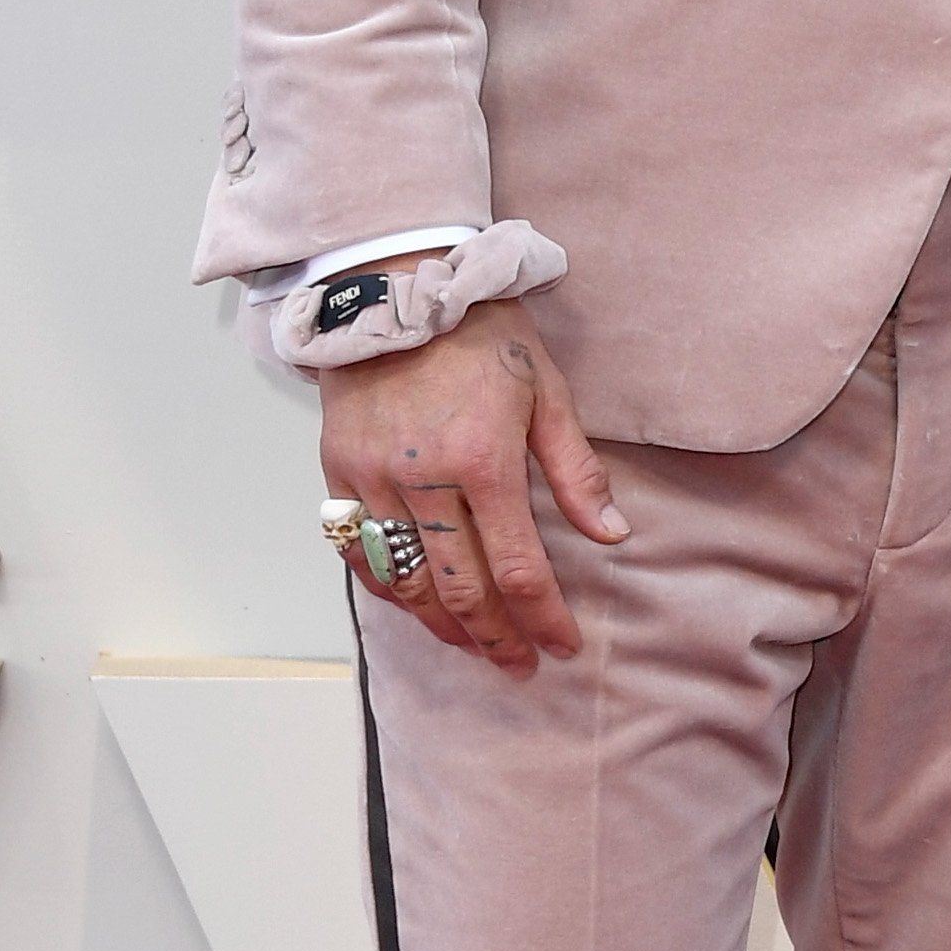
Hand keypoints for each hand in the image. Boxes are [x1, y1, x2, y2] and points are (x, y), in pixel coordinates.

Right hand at [318, 299, 627, 676]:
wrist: (398, 287)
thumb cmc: (482, 333)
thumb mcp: (546, 389)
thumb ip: (575, 470)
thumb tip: (611, 535)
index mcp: (483, 460)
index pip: (518, 567)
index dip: (543, 616)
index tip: (562, 646)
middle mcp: (424, 483)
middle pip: (460, 590)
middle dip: (496, 637)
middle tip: (521, 663)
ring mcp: (374, 482)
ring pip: (407, 585)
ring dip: (444, 627)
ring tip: (477, 647)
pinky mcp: (339, 475)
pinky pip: (361, 557)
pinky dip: (392, 593)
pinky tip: (419, 608)